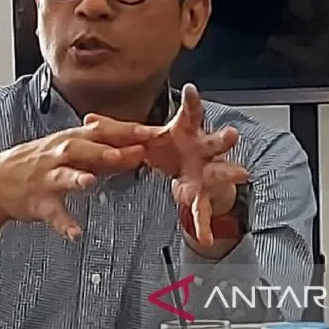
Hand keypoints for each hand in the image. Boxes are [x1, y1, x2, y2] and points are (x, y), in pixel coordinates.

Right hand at [0, 118, 157, 247]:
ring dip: (77, 178)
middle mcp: (57, 155)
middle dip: (105, 150)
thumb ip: (106, 153)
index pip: (101, 131)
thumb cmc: (40, 163)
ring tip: (90, 182)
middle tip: (130, 152)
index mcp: (70, 140)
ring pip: (62, 176)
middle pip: (81, 148)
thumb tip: (139, 150)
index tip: (152, 133)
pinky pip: (51, 213)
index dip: (127, 132)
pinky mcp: (37, 202)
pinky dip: (63, 223)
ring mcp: (46, 178)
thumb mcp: (71, 152)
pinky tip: (75, 232)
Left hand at [86, 84, 247, 245]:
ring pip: (220, 172)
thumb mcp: (144, 137)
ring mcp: (206, 172)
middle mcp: (202, 149)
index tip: (191, 90)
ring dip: (229, 173)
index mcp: (186, 132)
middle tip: (233, 134)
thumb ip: (116, 130)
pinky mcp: (202, 195)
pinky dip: (203, 223)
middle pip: (214, 141)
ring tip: (241, 174)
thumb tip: (88, 118)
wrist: (188, 172)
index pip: (190, 113)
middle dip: (224, 138)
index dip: (191, 101)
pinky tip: (204, 237)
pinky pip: (203, 210)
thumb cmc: (169, 147)